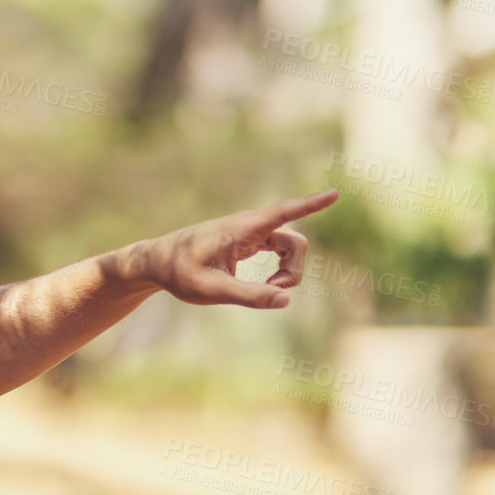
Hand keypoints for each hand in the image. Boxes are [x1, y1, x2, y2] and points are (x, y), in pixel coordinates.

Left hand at [138, 189, 339, 308]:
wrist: (157, 262)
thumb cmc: (180, 272)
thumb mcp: (212, 290)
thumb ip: (249, 295)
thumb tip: (286, 300)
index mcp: (242, 229)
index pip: (284, 212)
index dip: (312, 205)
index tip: (336, 193)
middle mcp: (250, 225)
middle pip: (295, 241)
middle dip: (295, 269)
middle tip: (274, 291)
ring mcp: (251, 231)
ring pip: (290, 247)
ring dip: (288, 271)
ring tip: (267, 289)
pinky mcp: (248, 240)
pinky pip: (279, 249)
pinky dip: (280, 268)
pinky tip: (267, 282)